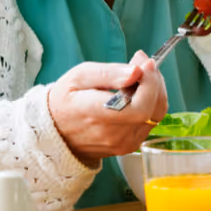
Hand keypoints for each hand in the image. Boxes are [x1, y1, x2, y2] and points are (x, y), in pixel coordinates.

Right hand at [47, 51, 168, 165]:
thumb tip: (137, 72)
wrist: (54, 132)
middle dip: (155, 82)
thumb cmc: (64, 100)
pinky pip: (151, 122)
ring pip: (156, 115)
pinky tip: (138, 92)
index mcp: (95, 115)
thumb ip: (110, 73)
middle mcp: (111, 135)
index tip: (146, 64)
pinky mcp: (128, 146)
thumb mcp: (79, 77)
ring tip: (141, 76)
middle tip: (144, 64)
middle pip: (152, 109)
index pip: (139, 107)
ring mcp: (122, 144)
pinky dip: (151, 103)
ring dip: (155, 91)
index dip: (150, 84)